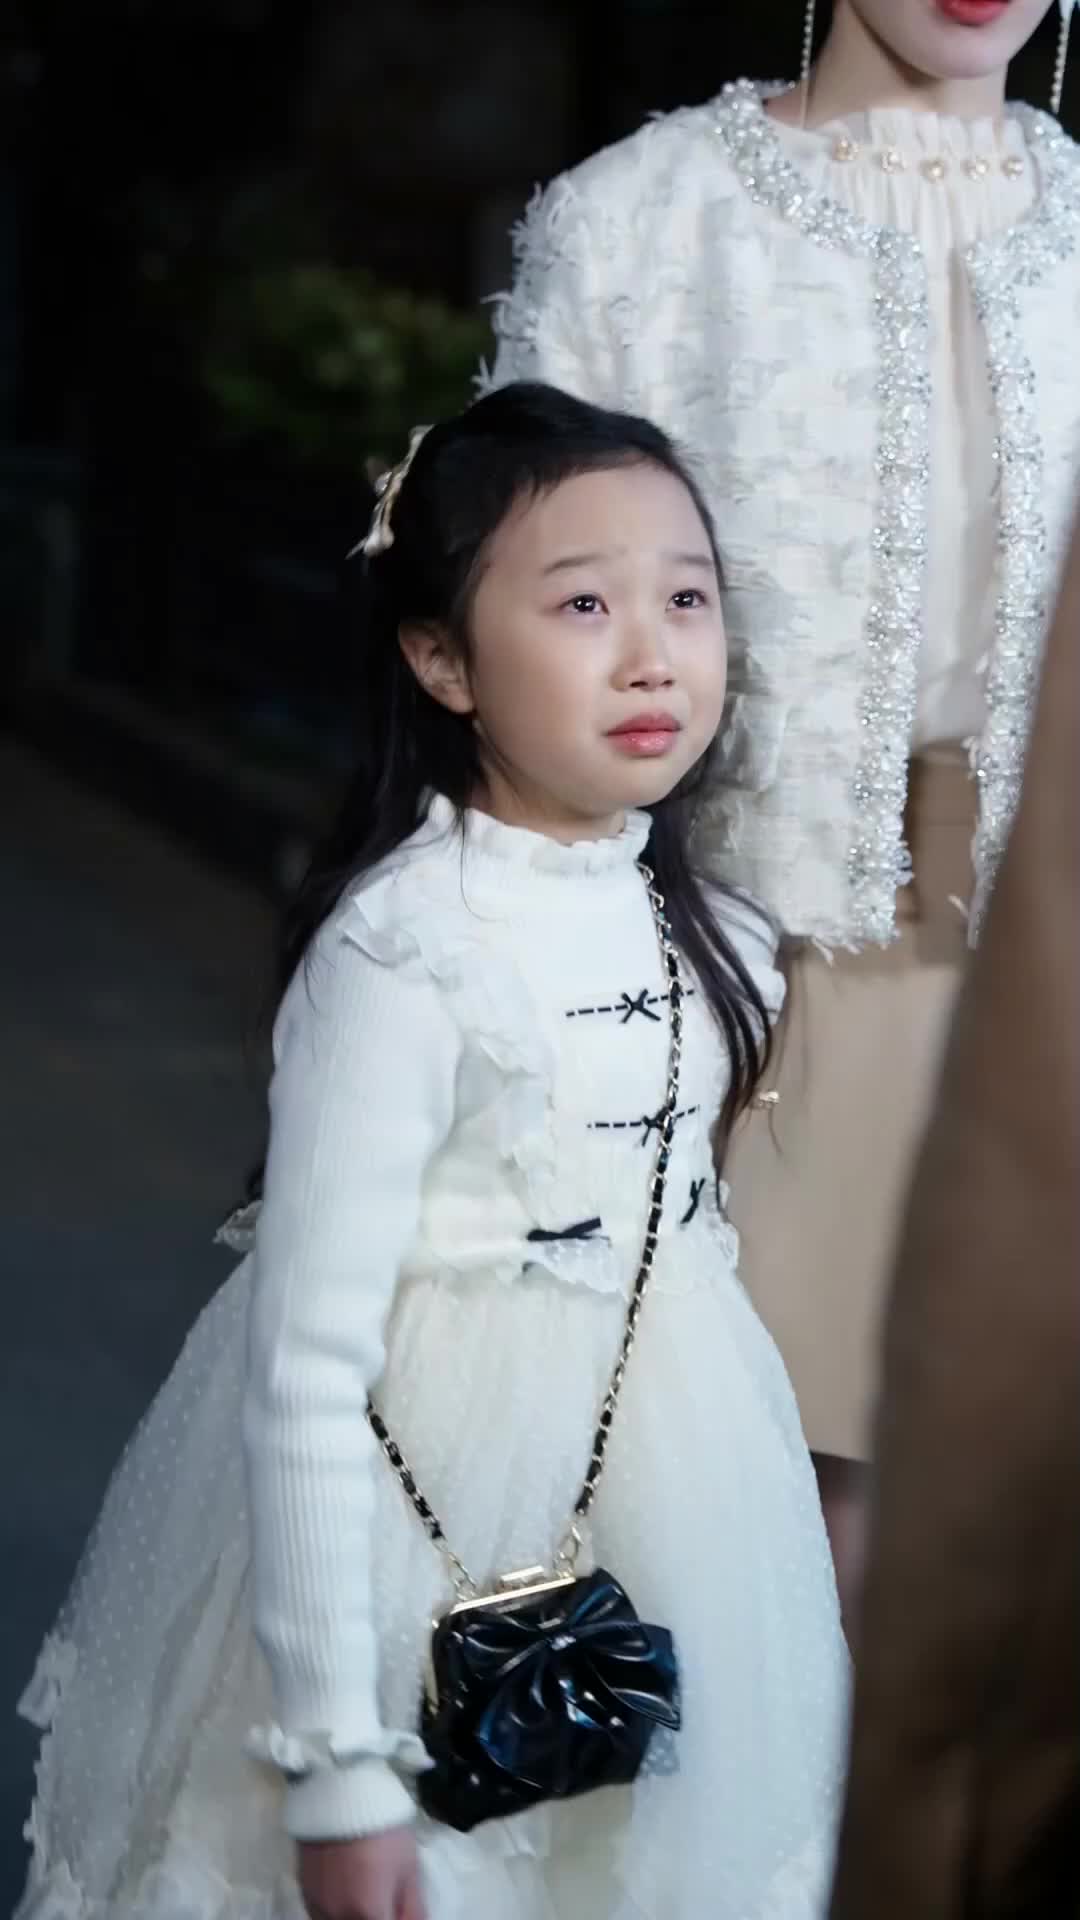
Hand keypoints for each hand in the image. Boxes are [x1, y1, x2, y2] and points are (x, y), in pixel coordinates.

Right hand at [298, 1830, 425, 1919]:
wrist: (340, 1790)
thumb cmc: (382, 1828)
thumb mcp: (408, 1867)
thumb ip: (412, 1907)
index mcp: (367, 1915)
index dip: (397, 1917)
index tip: (400, 1906)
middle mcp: (337, 1917)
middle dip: (376, 1915)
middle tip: (385, 1897)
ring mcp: (316, 1905)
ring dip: (354, 1914)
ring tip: (365, 1889)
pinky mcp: (303, 1889)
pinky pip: (320, 1913)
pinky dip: (336, 1909)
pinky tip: (346, 1887)